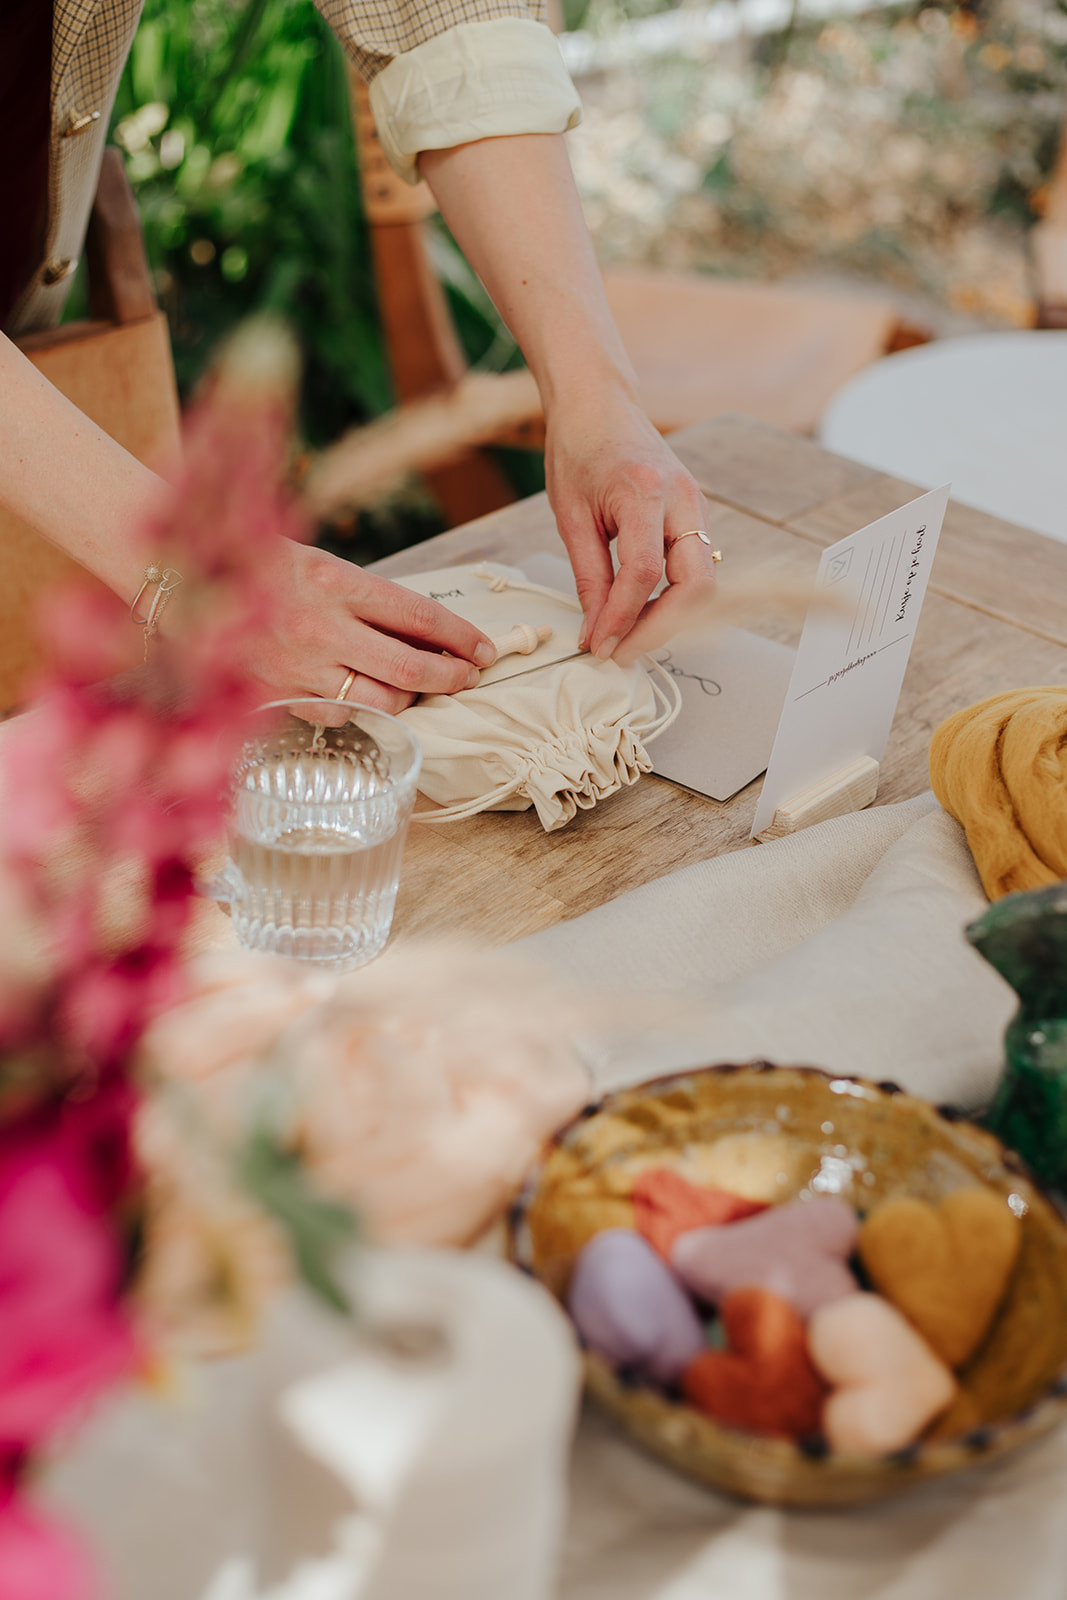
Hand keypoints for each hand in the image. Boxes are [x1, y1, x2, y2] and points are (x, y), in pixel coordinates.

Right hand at [238, 541, 496, 711]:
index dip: (460, 637)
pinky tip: (362, 695)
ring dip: (409, 700)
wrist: (187, 584)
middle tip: (469, 677)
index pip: (418, 615)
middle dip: (450, 677)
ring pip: (378, 701)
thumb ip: (371, 601)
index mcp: (337, 583)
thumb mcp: (323, 568)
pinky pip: (338, 714)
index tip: (485, 649)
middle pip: (408, 668)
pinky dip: (359, 708)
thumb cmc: (264, 568)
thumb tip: (427, 635)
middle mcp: (321, 628)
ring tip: (418, 689)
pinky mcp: (278, 696)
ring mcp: (299, 667)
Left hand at [545, 387, 718, 666]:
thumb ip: (589, 576)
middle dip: (662, 629)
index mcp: (645, 491)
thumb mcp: (571, 516)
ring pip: (702, 582)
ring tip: (627, 636)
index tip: (600, 646)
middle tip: (621, 651)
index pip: (644, 573)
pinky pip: (694, 568)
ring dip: (668, 619)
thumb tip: (596, 630)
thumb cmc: (579, 448)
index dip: (624, 618)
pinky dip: (671, 598)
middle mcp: (682, 499)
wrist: (599, 404)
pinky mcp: (694, 514)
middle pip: (696, 586)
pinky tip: (640, 611)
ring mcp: (695, 505)